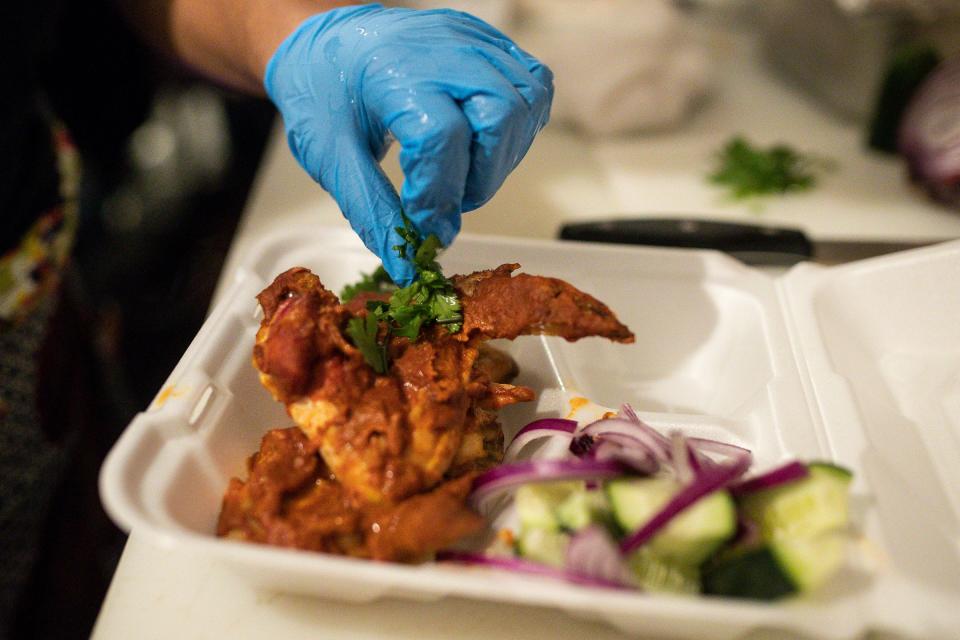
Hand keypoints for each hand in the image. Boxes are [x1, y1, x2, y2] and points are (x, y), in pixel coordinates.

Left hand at [265, 3, 552, 283]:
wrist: (324, 43)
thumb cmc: (321, 92)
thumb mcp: (331, 157)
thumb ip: (373, 212)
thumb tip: (407, 265)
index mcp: (391, 71)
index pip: (441, 137)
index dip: (439, 194)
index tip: (424, 226)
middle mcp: (441, 47)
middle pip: (499, 115)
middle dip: (482, 177)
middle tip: (451, 201)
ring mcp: (472, 39)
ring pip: (525, 102)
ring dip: (503, 156)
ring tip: (465, 173)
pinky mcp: (489, 43)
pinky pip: (532, 85)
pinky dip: (518, 127)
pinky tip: (484, 144)